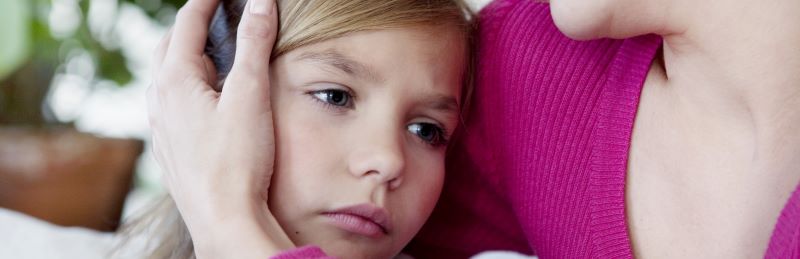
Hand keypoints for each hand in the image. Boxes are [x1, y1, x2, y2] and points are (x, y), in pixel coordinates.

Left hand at [146, 0, 292, 256]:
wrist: (223, 219)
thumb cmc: (236, 161)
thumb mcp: (251, 95)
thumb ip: (255, 45)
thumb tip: (260, 4)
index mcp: (175, 81)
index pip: (187, 23)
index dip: (207, 1)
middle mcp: (160, 101)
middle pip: (169, 47)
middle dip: (193, 27)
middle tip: (217, 16)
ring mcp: (161, 126)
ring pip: (168, 77)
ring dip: (188, 57)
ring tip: (214, 54)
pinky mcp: (169, 148)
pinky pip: (171, 104)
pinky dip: (188, 87)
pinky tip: (206, 101)